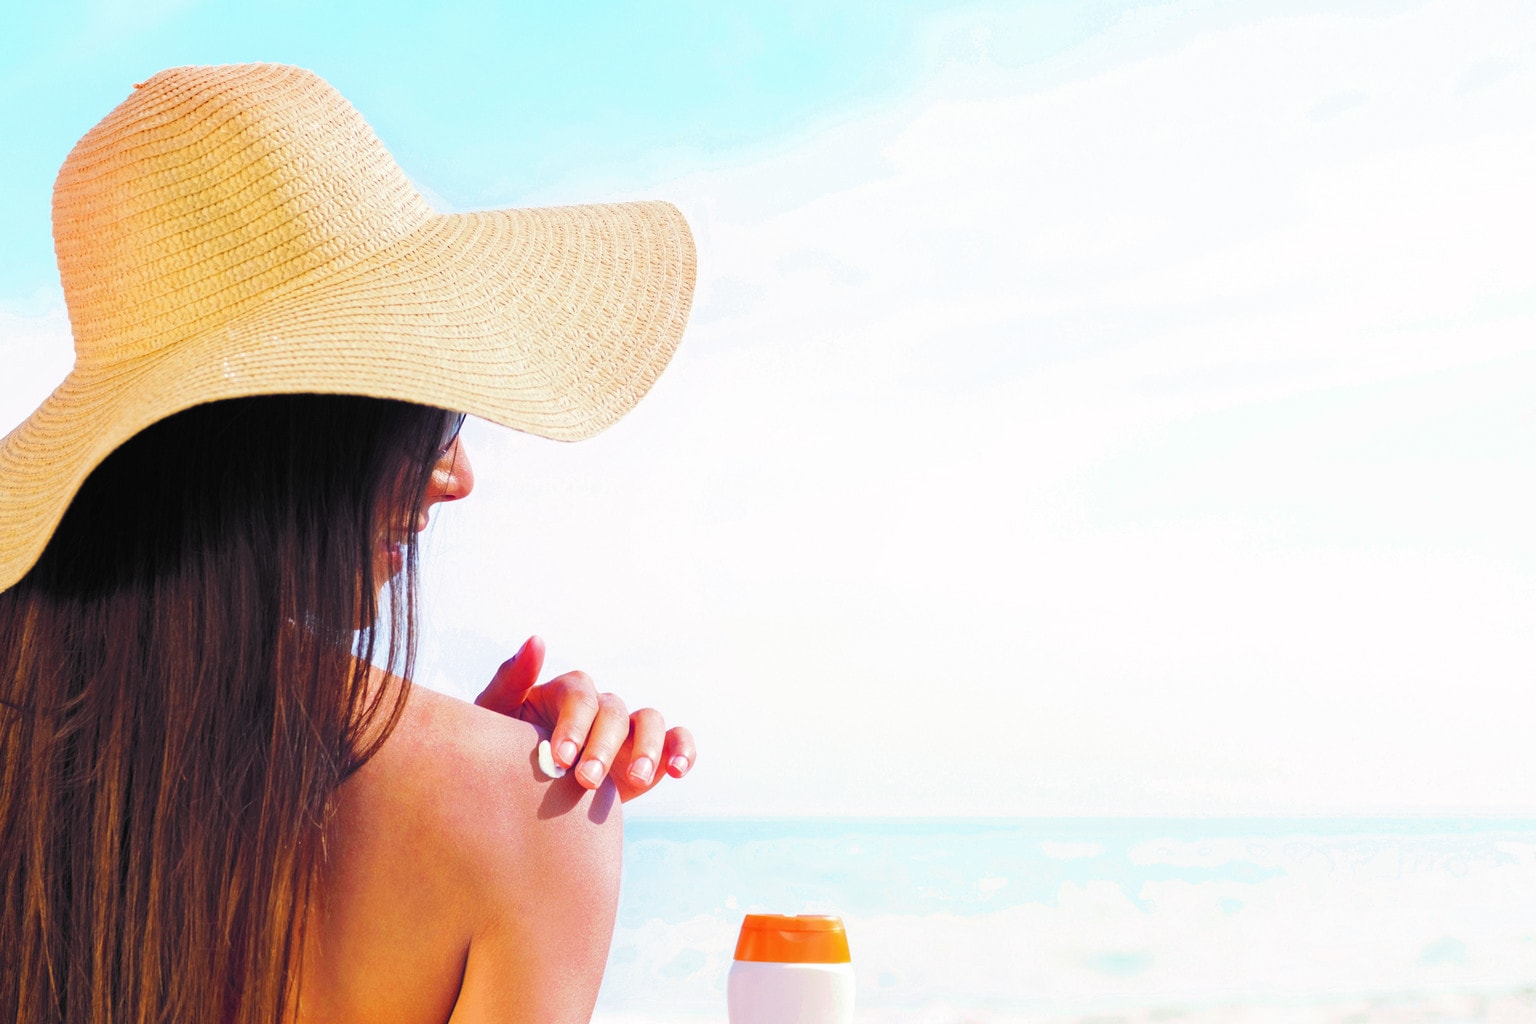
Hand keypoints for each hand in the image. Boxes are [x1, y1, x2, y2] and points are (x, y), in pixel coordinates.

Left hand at [473, 636, 695, 802]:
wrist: (521, 799)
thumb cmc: (501, 751)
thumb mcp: (496, 717)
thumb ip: (511, 680)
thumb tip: (537, 640)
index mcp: (566, 694)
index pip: (580, 696)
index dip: (574, 725)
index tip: (560, 759)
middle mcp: (600, 707)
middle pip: (614, 712)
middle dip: (603, 746)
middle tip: (587, 780)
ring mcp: (627, 730)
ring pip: (650, 720)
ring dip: (647, 747)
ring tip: (635, 778)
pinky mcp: (650, 755)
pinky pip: (676, 740)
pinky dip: (683, 749)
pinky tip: (678, 770)